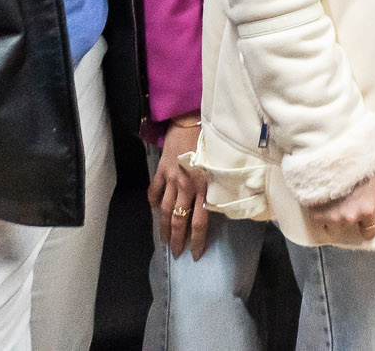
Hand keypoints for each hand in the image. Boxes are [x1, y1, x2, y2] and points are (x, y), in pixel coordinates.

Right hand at [149, 120, 210, 259]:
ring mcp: (171, 179)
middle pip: (179, 220)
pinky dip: (154, 201)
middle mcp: (186, 186)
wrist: (191, 121)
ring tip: (164, 240)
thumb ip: (217, 187)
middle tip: (176, 254)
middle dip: (177, 240)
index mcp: (204, 187)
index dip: (197, 240)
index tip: (195, 254)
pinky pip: (154, 191)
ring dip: (164, 227)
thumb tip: (217, 207)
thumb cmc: (212, 143)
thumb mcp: (220, 167)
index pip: (200, 222)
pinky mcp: (160, 170)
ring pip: (165, 210)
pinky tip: (155, 209)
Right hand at [307, 174, 374, 244]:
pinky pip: (318, 221)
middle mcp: (351, 217)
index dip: (367, 228)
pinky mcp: (317, 213)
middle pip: (348, 229)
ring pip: (332, 227)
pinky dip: (319, 213)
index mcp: (368, 210)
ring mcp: (333, 216)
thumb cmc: (358, 167)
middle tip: (345, 204)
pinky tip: (322, 202)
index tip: (363, 224)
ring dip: (332, 218)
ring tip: (332, 203)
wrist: (337, 156)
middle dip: (347, 219)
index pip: (369, 233)